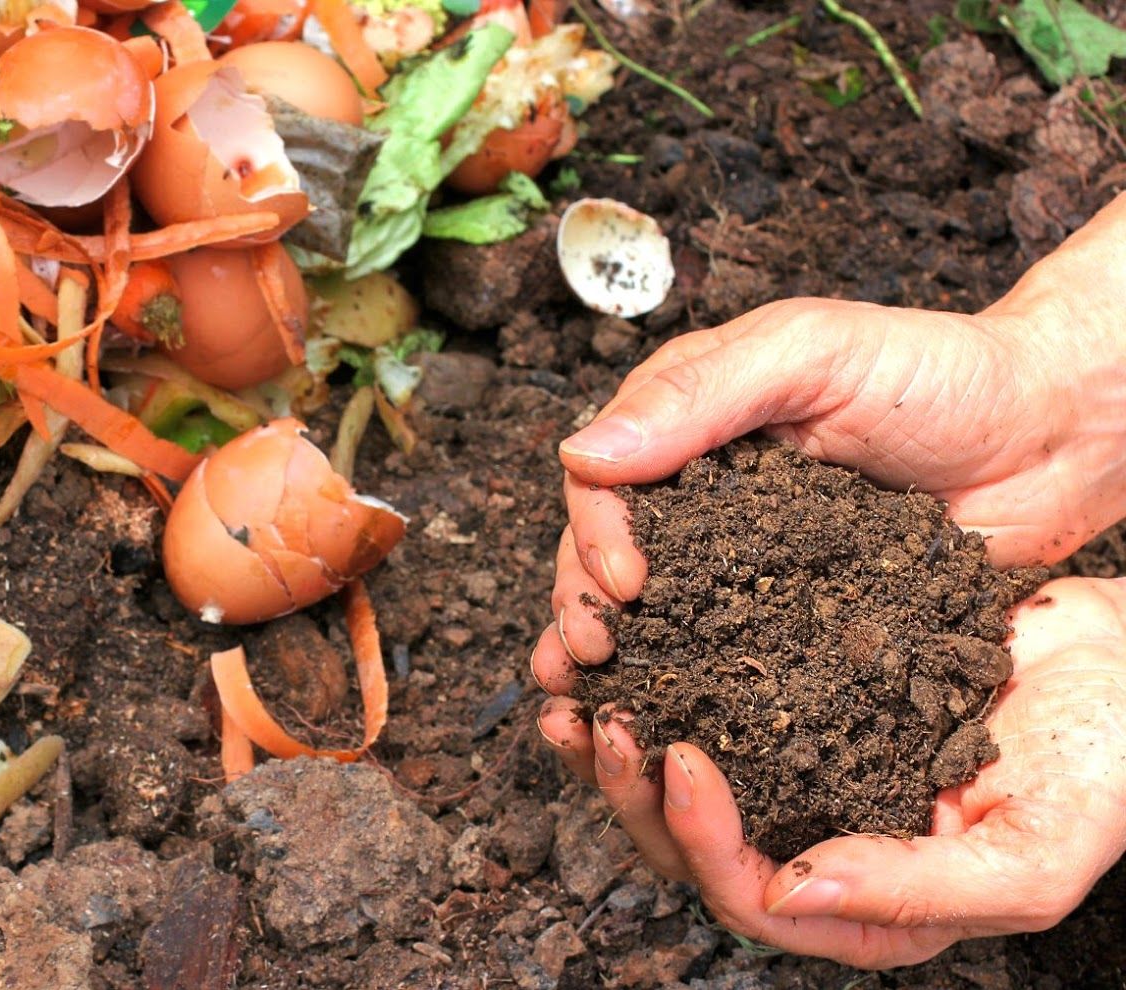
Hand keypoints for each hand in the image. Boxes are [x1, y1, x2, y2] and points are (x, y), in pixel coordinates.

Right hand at [531, 291, 1125, 695]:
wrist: (1055, 436)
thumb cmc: (940, 372)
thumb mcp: (812, 353)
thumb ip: (699, 396)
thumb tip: (581, 452)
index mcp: (689, 422)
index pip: (603, 479)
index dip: (595, 533)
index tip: (623, 583)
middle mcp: (704, 496)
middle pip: (610, 554)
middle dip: (585, 605)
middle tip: (594, 655)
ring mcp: (747, 562)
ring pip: (658, 614)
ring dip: (619, 660)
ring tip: (595, 707)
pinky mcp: (795, 619)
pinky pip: (732, 657)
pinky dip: (692, 691)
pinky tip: (668, 728)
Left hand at [540, 577, 1125, 968]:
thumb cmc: (1105, 766)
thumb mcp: (1034, 850)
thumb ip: (920, 890)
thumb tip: (790, 890)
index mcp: (868, 905)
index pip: (751, 896)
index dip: (701, 838)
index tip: (677, 755)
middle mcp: (821, 844)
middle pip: (693, 846)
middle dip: (633, 790)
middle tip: (601, 718)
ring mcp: (803, 771)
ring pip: (682, 779)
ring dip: (621, 742)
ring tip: (575, 686)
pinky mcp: (795, 701)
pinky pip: (707, 699)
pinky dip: (658, 676)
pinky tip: (625, 641)